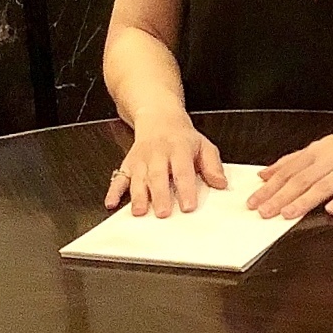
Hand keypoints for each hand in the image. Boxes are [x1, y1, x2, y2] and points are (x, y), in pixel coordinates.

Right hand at [104, 111, 226, 215]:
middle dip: (159, 195)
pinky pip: (119, 177)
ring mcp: (141, 160)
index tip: (188, 206)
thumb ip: (212, 166)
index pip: (182, 170)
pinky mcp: (128, 164)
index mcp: (178, 149)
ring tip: (139, 212)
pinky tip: (111, 203)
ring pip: (138, 178)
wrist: (158, 118)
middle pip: (158, 175)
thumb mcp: (203, 145)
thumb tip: (220, 183)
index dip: (185, 188)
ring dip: (138, 196)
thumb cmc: (182, 137)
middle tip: (162, 213)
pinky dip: (113, 190)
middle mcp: (157, 154)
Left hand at [251, 114, 332, 217]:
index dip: (269, 187)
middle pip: (300, 180)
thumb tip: (265, 173)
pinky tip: (332, 210)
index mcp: (316, 153)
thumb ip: (294, 161)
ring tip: (287, 214)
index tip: (252, 201)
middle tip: (262, 212)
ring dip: (304, 201)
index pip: (287, 172)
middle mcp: (329, 160)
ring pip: (323, 186)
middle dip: (279, 197)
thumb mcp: (321, 147)